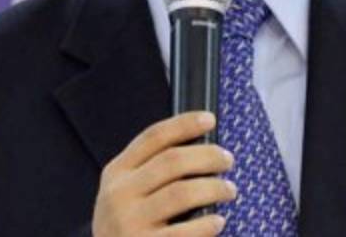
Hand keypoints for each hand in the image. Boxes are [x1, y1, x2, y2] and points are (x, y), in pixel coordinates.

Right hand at [92, 111, 236, 236]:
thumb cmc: (128, 226)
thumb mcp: (125, 194)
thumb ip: (150, 171)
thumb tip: (199, 146)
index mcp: (116, 173)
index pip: (153, 137)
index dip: (184, 124)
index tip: (209, 119)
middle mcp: (119, 194)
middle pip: (173, 161)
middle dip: (208, 156)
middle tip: (227, 160)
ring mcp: (129, 223)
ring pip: (182, 192)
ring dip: (214, 188)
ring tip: (229, 190)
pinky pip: (185, 231)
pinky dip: (207, 224)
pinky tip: (218, 221)